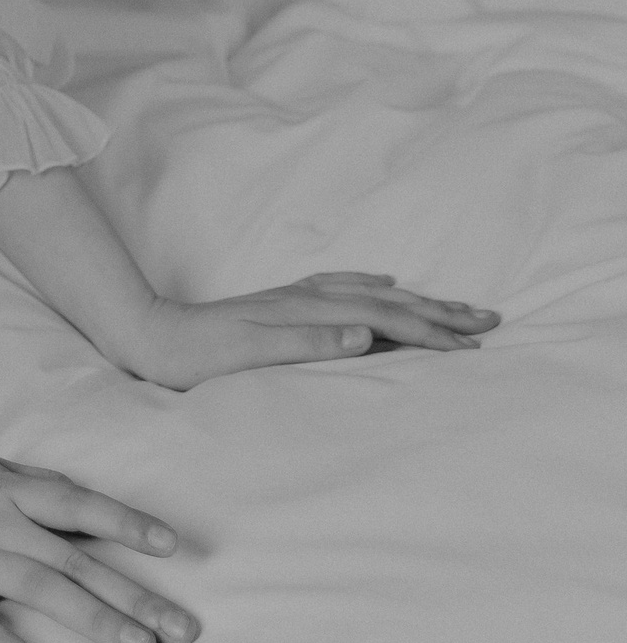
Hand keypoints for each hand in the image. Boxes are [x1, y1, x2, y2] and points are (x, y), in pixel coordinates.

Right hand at [0, 449, 199, 642]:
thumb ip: (28, 483)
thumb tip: (79, 496)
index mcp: (6, 488)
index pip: (78, 504)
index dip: (126, 523)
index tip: (173, 549)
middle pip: (72, 557)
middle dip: (132, 593)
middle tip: (182, 629)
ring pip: (35, 586)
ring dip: (91, 618)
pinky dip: (3, 640)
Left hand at [128, 274, 499, 389]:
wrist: (152, 337)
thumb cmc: (201, 357)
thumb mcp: (254, 356)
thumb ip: (311, 344)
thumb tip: (367, 332)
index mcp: (308, 314)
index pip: (386, 321)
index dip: (432, 334)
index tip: (473, 347)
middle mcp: (306, 299)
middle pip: (389, 302)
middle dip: (441, 312)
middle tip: (490, 320)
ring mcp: (294, 298)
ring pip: (371, 294)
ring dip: (417, 300)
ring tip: (453, 305)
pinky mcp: (281, 303)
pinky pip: (340, 286)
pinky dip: (372, 286)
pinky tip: (383, 285)